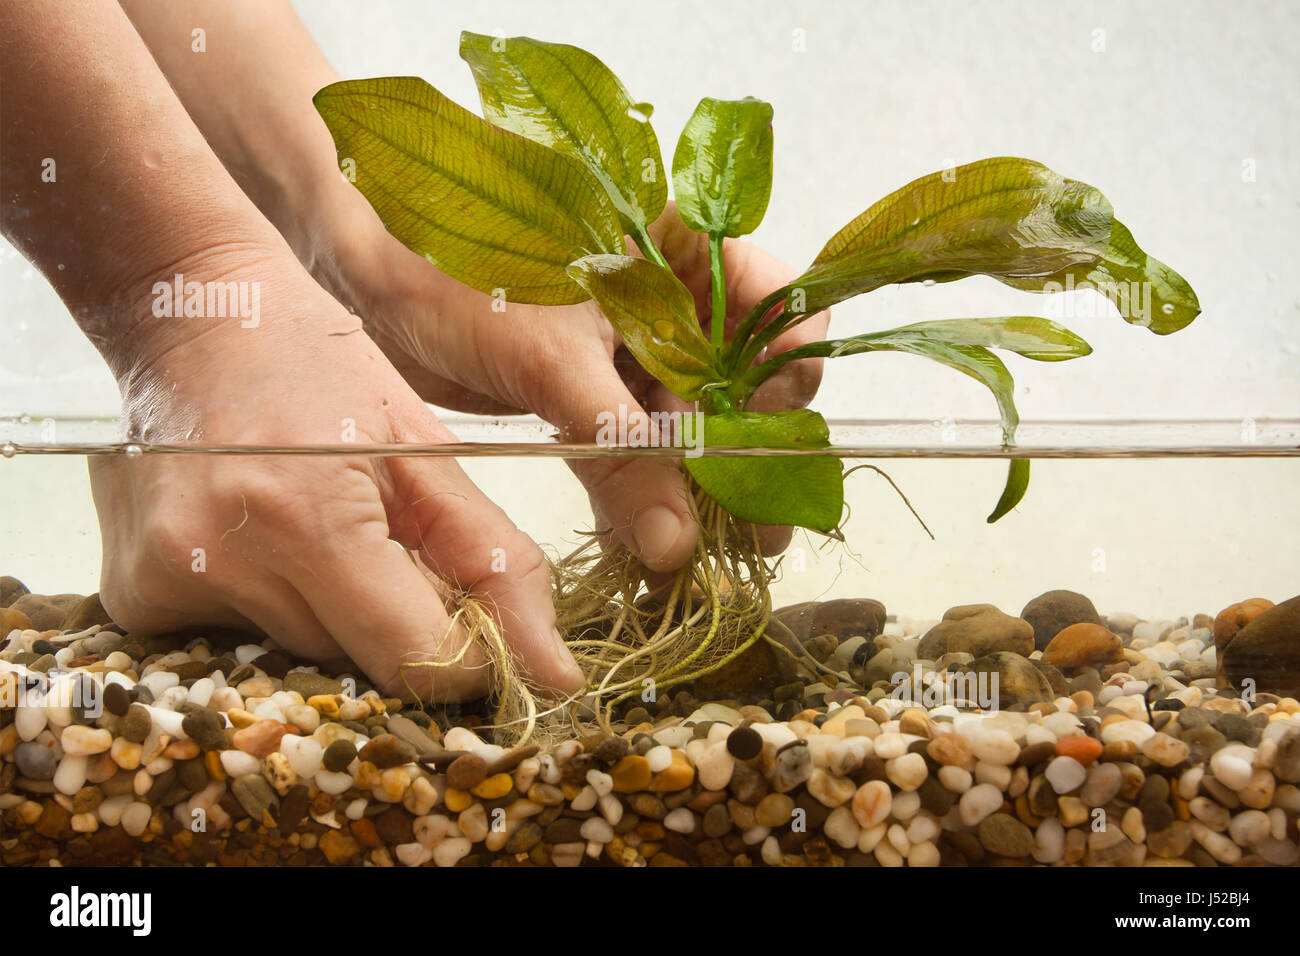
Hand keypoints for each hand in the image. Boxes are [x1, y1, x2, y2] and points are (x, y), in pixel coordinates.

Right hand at [91, 249, 582, 700]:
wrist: (191, 312)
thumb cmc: (319, 364)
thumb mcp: (426, 450)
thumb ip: (495, 564)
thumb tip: (555, 673)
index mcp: (310, 518)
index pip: (413, 658)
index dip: (464, 656)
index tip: (479, 626)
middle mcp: (224, 561)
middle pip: (357, 663)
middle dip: (396, 621)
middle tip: (389, 542)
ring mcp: (165, 581)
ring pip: (301, 656)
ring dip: (334, 611)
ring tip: (318, 524)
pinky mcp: (132, 593)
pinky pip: (237, 642)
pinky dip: (273, 606)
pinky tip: (263, 537)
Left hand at [338, 203, 830, 565]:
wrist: (364, 268)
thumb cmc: (462, 269)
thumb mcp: (555, 360)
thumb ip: (624, 450)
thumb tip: (678, 543)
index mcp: (683, 250)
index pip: (777, 309)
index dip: (783, 377)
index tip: (760, 439)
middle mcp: (672, 301)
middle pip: (740, 385)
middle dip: (743, 461)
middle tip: (756, 535)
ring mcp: (632, 351)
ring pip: (687, 427)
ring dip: (693, 494)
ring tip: (704, 562)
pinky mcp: (589, 394)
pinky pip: (632, 451)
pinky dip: (637, 498)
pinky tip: (645, 551)